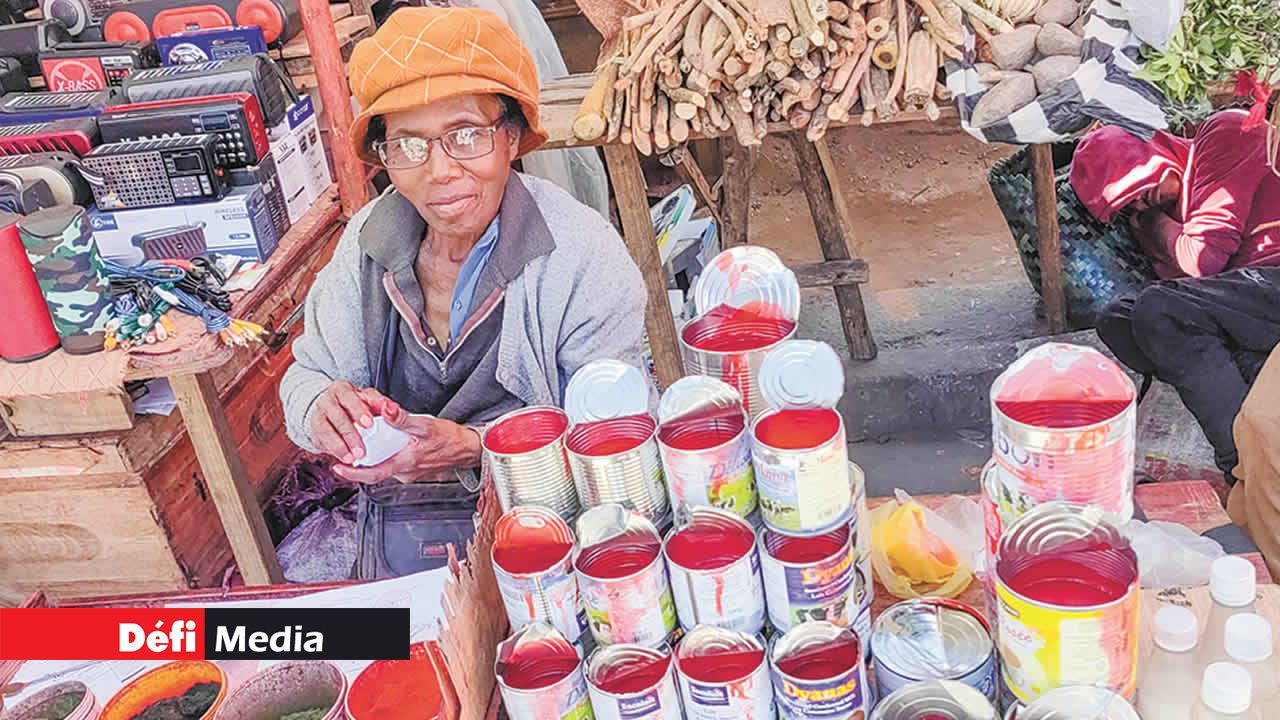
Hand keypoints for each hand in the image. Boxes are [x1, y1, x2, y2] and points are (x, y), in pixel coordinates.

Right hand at [309, 380, 392, 463]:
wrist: (335, 409)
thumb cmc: (356, 404)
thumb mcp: (369, 399)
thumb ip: (381, 403)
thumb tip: (391, 408)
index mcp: (341, 389)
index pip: (348, 397)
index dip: (358, 411)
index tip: (370, 424)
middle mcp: (327, 401)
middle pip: (336, 416)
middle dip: (349, 434)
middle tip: (361, 450)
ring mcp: (318, 416)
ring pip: (324, 430)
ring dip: (338, 446)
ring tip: (351, 459)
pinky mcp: (315, 432)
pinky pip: (320, 442)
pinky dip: (332, 452)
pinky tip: (343, 459)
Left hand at [331, 403, 481, 484]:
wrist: (470, 449)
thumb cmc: (451, 440)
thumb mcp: (425, 425)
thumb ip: (403, 418)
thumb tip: (385, 410)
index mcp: (405, 464)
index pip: (372, 474)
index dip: (352, 473)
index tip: (338, 467)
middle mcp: (405, 473)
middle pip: (375, 470)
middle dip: (360, 461)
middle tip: (347, 450)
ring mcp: (411, 473)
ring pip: (385, 466)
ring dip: (374, 457)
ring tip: (366, 443)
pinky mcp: (416, 469)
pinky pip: (395, 464)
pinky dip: (387, 456)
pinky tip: (388, 444)